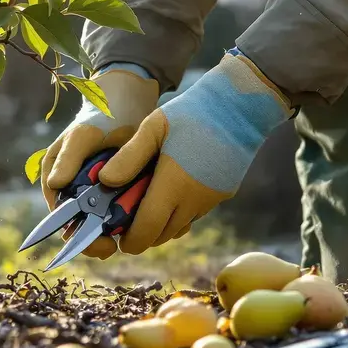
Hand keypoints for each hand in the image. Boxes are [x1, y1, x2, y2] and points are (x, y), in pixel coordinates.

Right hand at [40, 63, 158, 257]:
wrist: (128, 103)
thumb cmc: (99, 117)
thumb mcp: (83, 135)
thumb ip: (69, 158)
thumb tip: (55, 185)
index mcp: (58, 183)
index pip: (63, 221)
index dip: (80, 237)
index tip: (102, 244)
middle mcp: (76, 193)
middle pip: (86, 228)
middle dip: (104, 239)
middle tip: (124, 243)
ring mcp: (99, 195)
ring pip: (108, 224)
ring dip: (123, 231)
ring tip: (144, 233)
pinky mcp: (121, 193)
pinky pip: (127, 213)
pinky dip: (138, 218)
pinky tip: (155, 220)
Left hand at [97, 51, 292, 254]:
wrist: (242, 106)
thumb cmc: (192, 112)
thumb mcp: (154, 127)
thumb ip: (129, 156)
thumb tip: (105, 181)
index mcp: (173, 185)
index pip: (147, 230)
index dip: (131, 241)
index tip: (118, 240)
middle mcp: (193, 200)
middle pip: (162, 234)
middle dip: (143, 235)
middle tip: (127, 222)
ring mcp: (211, 200)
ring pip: (180, 227)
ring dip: (162, 224)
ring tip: (146, 206)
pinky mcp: (223, 194)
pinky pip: (196, 214)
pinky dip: (180, 213)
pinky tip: (172, 192)